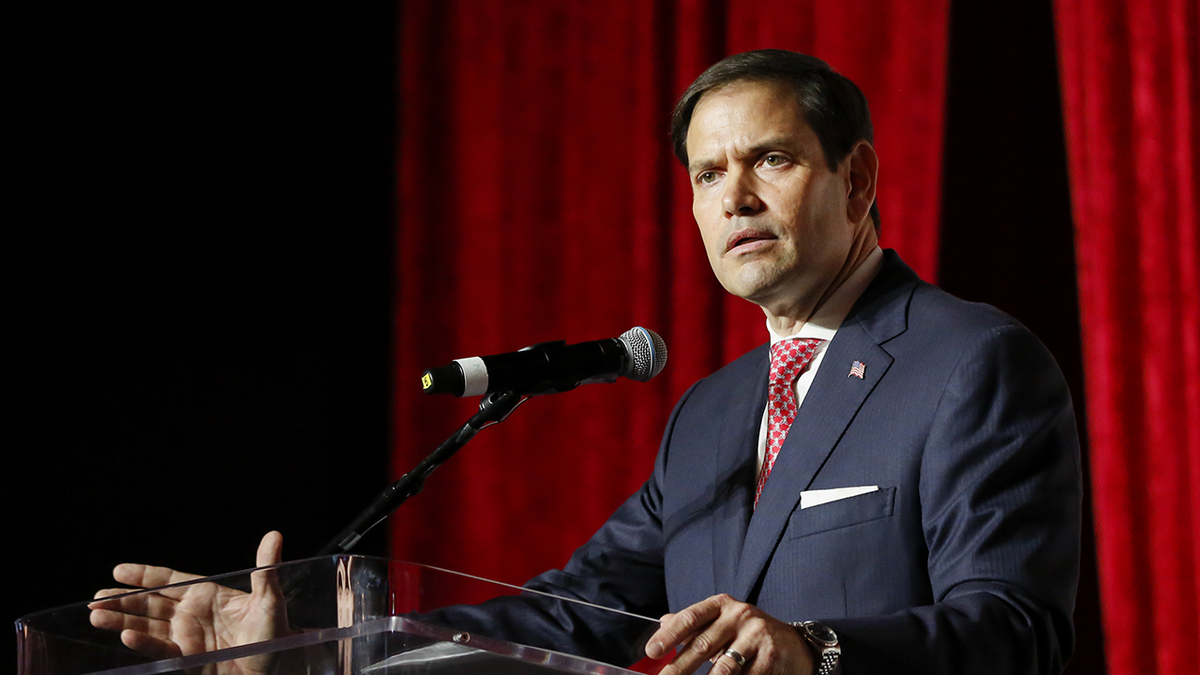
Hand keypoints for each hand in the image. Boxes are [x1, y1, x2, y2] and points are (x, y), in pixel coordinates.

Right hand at [90, 531, 291, 674]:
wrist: (278, 667)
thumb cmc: (276, 632)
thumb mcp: (270, 599)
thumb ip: (266, 569)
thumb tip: (274, 535)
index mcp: (206, 594)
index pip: (169, 581)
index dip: (145, 575)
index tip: (118, 570)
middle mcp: (191, 614)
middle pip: (150, 603)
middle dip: (123, 600)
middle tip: (95, 598)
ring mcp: (186, 637)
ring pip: (146, 626)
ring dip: (122, 621)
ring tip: (96, 616)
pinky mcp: (186, 659)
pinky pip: (160, 649)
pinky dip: (143, 643)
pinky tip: (126, 636)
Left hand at [645, 594, 813, 674]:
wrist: (795, 646)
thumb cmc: (750, 635)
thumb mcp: (723, 622)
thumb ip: (695, 624)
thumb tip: (663, 622)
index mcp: (722, 605)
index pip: (691, 618)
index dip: (670, 635)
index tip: (652, 651)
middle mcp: (739, 615)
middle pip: (703, 644)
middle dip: (680, 666)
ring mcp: (757, 635)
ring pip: (724, 666)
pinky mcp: (770, 656)